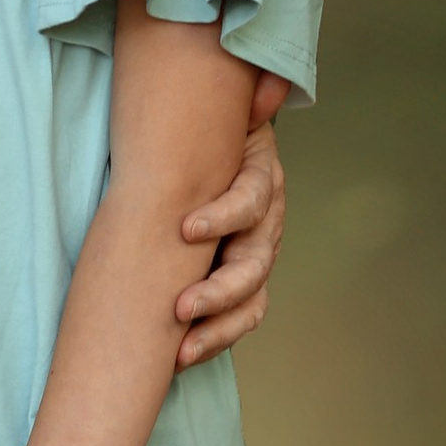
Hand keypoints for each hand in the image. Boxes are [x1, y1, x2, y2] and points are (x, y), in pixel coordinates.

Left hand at [173, 67, 287, 367]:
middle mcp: (266, 227)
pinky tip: (180, 358)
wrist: (213, 158)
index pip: (252, 202)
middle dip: (218, 291)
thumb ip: (241, 104)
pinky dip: (213, 341)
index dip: (224, 215)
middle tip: (179, 308)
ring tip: (181, 350)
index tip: (185, 228)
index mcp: (262, 181)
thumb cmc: (210, 138)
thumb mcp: (222, 116)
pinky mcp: (241, 288)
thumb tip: (266, 86)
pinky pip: (237, 321)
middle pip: (254, 266)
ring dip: (217, 329)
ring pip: (250, 303)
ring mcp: (256, 260)